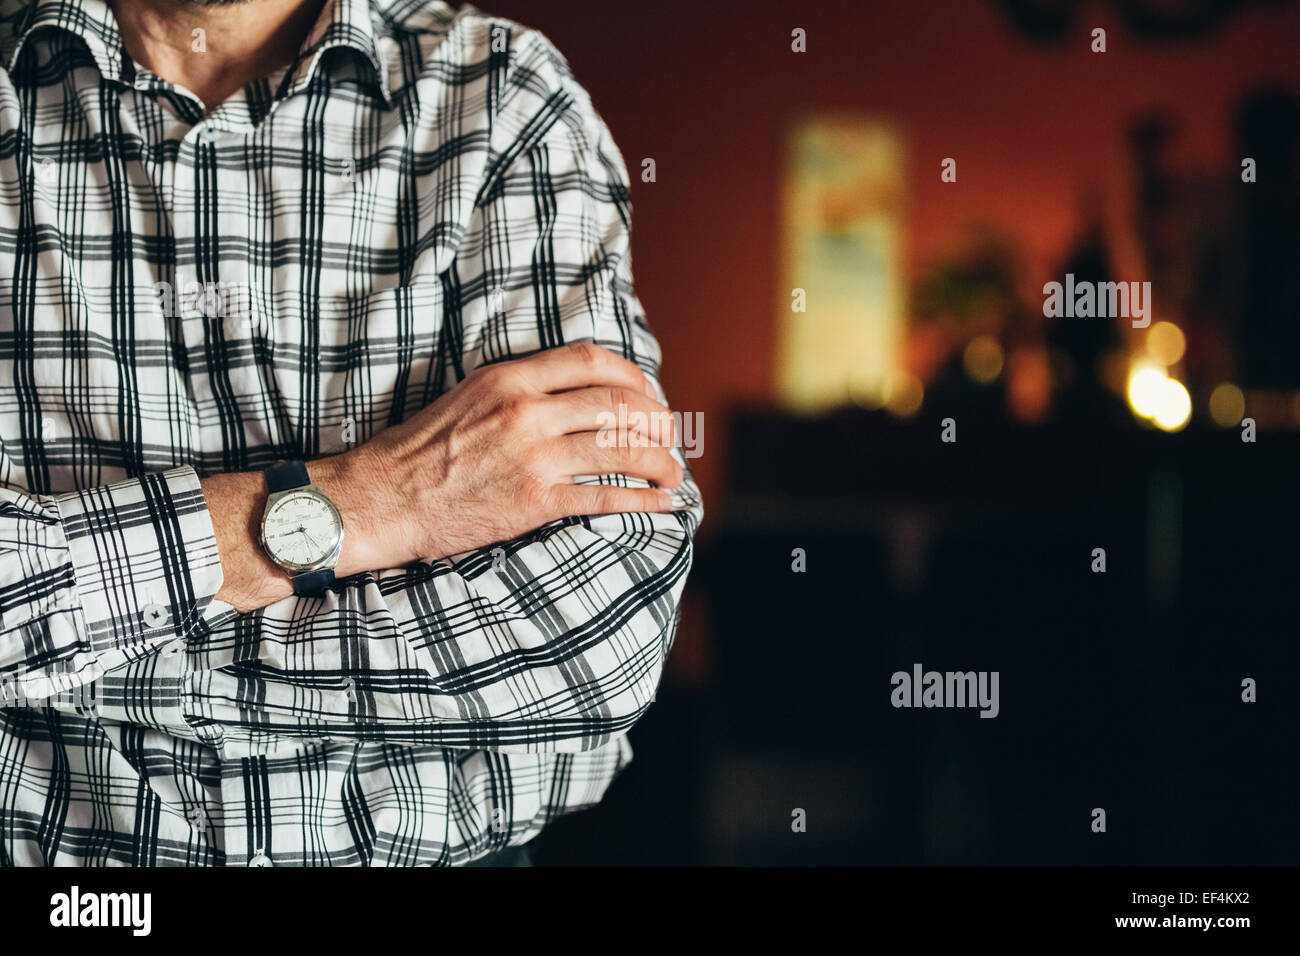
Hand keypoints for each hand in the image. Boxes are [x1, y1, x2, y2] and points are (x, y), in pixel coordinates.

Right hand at [316, 343, 682, 571]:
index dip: (633, 375)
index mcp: (509, 379)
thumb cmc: (421, 452)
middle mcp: (525, 411)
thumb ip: (519, 390)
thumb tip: (573, 395)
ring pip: (620, 448)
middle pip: (617, 404)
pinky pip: (604, 496)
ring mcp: (530, 456)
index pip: (591, 360)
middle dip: (658, 421)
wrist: (381, 498)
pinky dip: (642, 500)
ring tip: (674, 473)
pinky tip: (660, 503)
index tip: (649, 394)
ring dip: (660, 462)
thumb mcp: (469, 398)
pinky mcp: (532, 501)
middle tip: (670, 437)